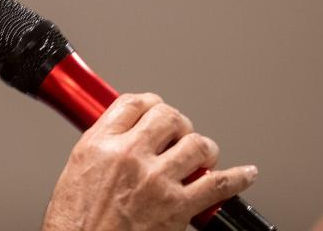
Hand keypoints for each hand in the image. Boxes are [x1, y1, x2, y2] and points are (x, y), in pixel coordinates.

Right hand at [41, 93, 257, 230]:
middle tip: (178, 135)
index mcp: (100, 143)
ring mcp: (156, 180)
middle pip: (168, 116)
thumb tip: (124, 136)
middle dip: (178, 123)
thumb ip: (102, 146)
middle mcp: (129, 155)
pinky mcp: (177, 207)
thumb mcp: (77, 169)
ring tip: (201, 157)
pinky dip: (238, 178)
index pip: (132, 103)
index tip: (155, 109)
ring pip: (196, 144)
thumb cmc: (76, 220)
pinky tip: (246, 174)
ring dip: (203, 148)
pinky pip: (219, 185)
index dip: (150, 103)